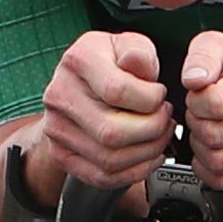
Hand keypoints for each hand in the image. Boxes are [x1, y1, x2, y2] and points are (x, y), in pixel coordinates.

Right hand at [35, 29, 173, 191]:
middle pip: (111, 132)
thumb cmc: (111, 63)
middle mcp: (60, 95)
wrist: (82, 83)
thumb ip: (139, 53)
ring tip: (159, 136)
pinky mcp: (62, 154)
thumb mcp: (130, 44)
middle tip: (165, 120)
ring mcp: (57, 128)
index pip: (117, 91)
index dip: (150, 100)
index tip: (160, 95)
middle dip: (152, 131)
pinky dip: (134, 172)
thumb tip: (138, 63)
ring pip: (109, 159)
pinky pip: (101, 176)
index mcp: (78, 61)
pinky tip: (148, 157)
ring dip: (147, 153)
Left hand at [181, 32, 222, 192]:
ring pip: (220, 162)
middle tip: (202, 115)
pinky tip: (214, 151)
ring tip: (208, 131)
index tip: (199, 95)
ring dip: (201, 149)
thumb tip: (195, 79)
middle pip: (215, 135)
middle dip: (196, 126)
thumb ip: (201, 57)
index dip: (195, 102)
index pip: (215, 104)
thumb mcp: (213, 47)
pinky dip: (210, 171)